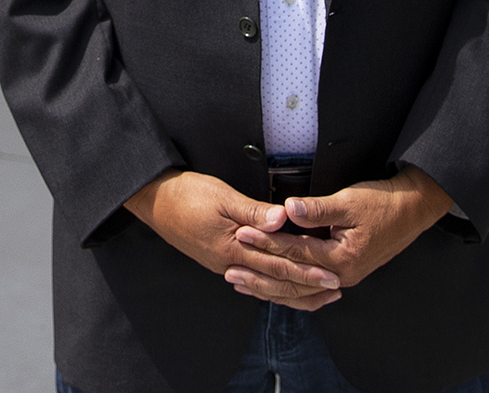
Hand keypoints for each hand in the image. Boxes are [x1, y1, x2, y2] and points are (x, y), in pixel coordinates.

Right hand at [124, 170, 345, 310]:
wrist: (155, 201)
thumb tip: (282, 220)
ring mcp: (223, 264)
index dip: (306, 270)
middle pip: (274, 279)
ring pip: (264, 283)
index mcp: (232, 249)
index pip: (278, 264)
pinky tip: (280, 286)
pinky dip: (270, 284)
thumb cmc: (186, 194)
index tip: (330, 275)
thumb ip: (253, 211)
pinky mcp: (219, 259)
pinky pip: (252, 278)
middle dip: (306, 285)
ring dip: (291, 289)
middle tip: (334, 290)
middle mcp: (229, 263)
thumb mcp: (222, 196)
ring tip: (315, 293)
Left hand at [230, 167, 456, 298]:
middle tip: (231, 269)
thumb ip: (317, 209)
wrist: (411, 210)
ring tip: (242, 283)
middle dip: (260, 274)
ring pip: (299, 289)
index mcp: (342, 259)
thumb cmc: (382, 204)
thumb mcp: (348, 202)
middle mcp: (341, 275)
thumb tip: (288, 209)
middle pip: (293, 279)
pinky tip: (271, 287)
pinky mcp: (342, 272)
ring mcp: (343, 277)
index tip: (242, 233)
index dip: (266, 242)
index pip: (295, 252)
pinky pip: (310, 287)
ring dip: (270, 287)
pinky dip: (289, 287)